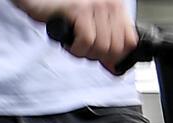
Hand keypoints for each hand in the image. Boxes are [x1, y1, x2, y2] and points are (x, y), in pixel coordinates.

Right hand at [13, 0, 137, 73]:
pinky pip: (86, 41)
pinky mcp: (79, 9)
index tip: (105, 59)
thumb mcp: (92, 26)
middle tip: (84, 49)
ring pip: (101, 46)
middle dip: (98, 56)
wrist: (42, 1)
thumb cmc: (65, 12)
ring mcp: (95, 5)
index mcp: (116, 7)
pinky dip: (76, 48)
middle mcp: (109, 4)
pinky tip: (70, 42)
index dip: (117, 56)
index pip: (130, 41)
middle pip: (115, 47)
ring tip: (76, 44)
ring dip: (85, 52)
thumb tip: (114, 66)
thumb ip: (106, 43)